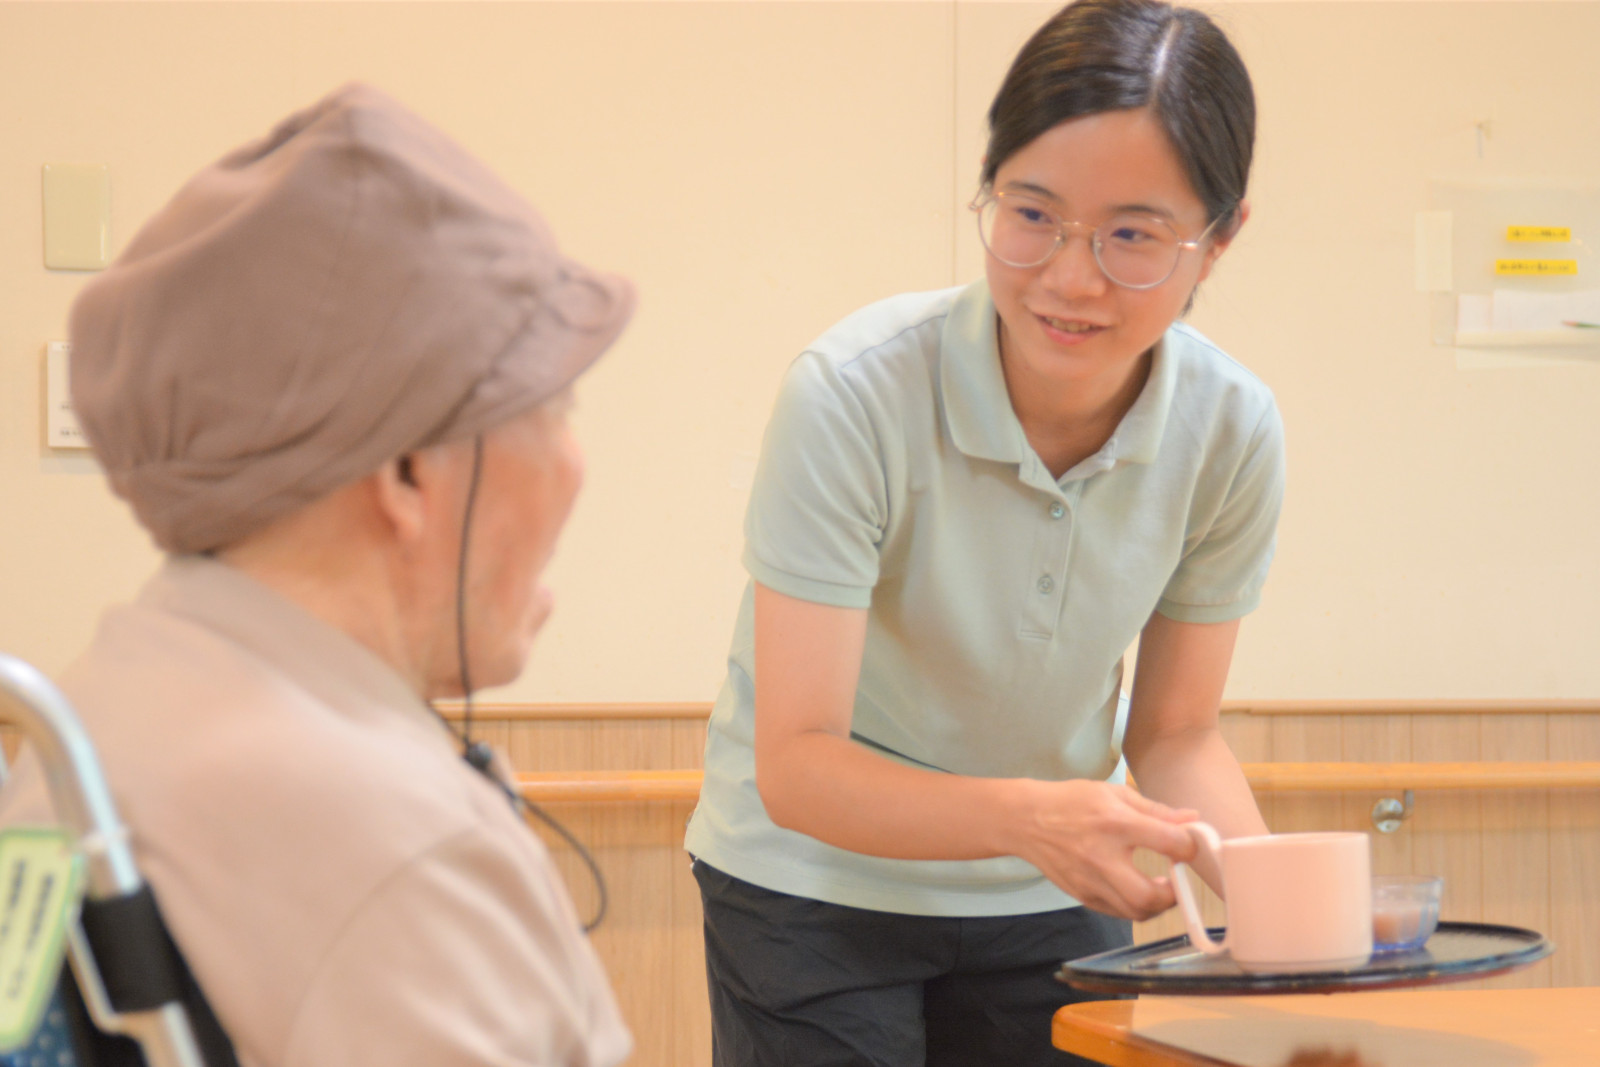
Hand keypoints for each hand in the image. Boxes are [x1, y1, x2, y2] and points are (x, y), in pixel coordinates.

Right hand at [1008, 778, 1198, 920]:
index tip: (1188, 846)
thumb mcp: (1114, 794)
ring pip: (1134, 912)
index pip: (1169, 842)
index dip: (1189, 846)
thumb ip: (1156, 811)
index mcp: (1116, 823)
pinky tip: (1132, 888)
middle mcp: (1102, 856)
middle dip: (1173, 895)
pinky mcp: (1081, 895)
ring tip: (1157, 888)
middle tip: (1175, 882)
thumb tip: (1191, 819)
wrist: (1026, 820)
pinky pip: (1117, 912)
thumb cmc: (1071, 802)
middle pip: (1148, 896)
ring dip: (1155, 905)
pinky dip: (1132, 906)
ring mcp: (1089, 881)